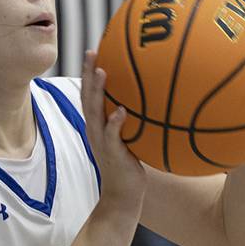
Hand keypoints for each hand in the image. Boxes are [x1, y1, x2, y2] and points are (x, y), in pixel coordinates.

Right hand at [81, 50, 145, 211]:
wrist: (123, 195)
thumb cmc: (130, 166)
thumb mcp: (132, 139)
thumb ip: (136, 120)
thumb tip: (157, 100)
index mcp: (99, 124)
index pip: (90, 93)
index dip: (90, 72)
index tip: (95, 50)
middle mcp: (96, 129)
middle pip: (88, 96)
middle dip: (89, 73)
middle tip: (92, 52)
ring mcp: (102, 141)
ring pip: (95, 112)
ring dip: (98, 92)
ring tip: (103, 72)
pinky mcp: (113, 154)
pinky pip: (112, 136)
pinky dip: (114, 123)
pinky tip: (120, 112)